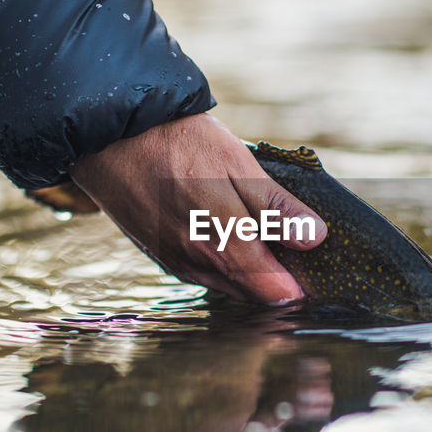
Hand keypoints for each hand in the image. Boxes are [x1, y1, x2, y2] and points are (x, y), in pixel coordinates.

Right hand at [68, 114, 326, 304]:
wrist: (114, 136)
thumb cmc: (182, 143)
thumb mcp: (240, 165)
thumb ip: (278, 208)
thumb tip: (315, 238)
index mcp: (227, 243)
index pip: (275, 292)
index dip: (299, 288)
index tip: (316, 274)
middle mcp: (201, 264)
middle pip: (253, 295)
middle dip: (277, 284)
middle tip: (299, 259)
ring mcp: (179, 263)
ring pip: (228, 286)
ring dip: (251, 277)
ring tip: (269, 247)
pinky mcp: (163, 257)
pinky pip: (204, 276)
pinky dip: (225, 267)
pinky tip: (233, 243)